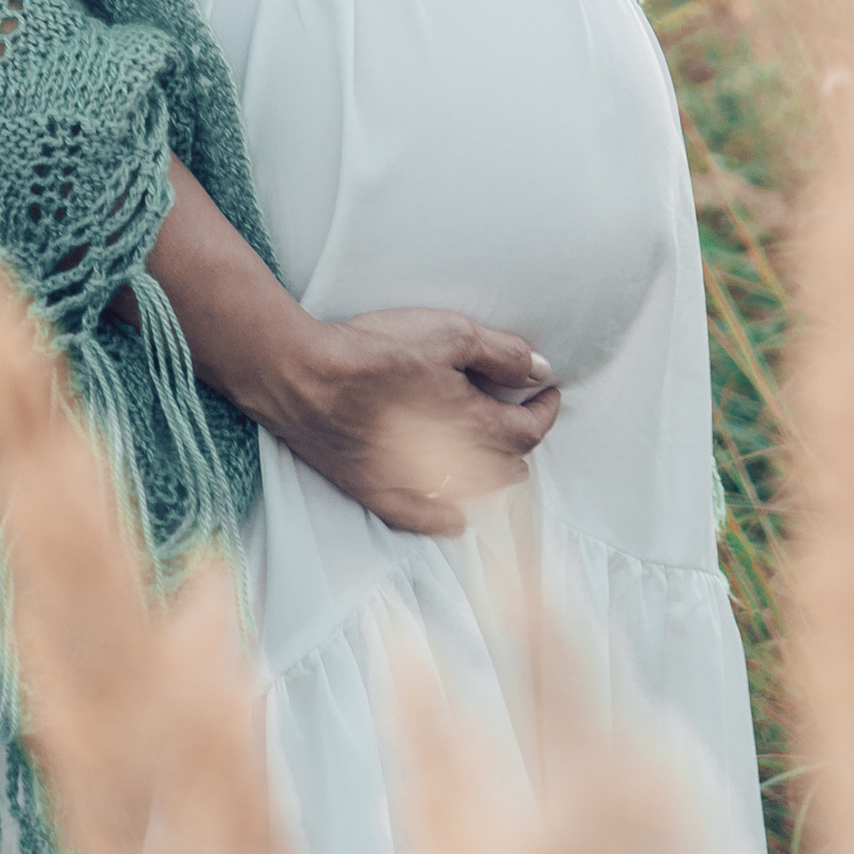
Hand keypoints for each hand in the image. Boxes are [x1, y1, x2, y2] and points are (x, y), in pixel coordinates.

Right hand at [256, 306, 562, 533]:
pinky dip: (448, 519)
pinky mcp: (379, 492)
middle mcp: (453, 464)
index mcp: (475, 424)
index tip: (548, 391)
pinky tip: (458, 516)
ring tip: (503, 458)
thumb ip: (502, 354)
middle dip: (522, 440)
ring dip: (495, 476)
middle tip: (523, 416)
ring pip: (474, 494)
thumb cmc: (376, 352)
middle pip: (508, 464)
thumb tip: (541, 370)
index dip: (545, 409)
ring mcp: (416, 485)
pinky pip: (425, 520)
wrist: (306, 378)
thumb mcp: (451, 333)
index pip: (529, 429)